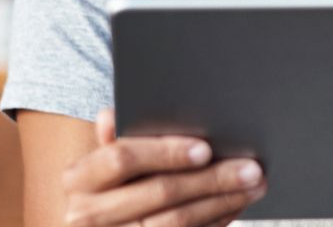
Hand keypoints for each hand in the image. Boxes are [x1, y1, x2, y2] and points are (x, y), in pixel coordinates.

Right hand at [60, 107, 266, 225]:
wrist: (98, 226)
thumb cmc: (110, 183)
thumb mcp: (104, 159)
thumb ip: (116, 138)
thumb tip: (110, 116)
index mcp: (79, 178)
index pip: (122, 158)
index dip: (165, 152)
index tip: (205, 148)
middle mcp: (86, 215)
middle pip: (159, 192)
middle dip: (211, 178)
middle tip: (251, 167)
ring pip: (175, 222)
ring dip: (222, 202)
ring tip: (254, 185)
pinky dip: (214, 222)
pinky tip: (234, 206)